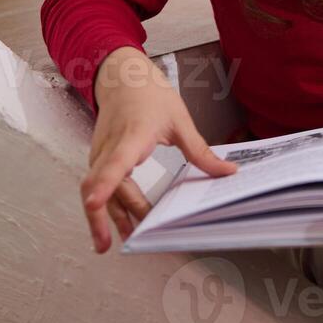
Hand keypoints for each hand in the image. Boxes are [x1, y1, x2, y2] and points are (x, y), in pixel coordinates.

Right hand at [81, 47, 238, 253]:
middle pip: (101, 186)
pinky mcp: (99, 160)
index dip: (104, 185)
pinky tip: (119, 224)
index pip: (114, 163)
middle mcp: (109, 148)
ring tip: (112, 243)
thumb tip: (227, 172)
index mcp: (132, 136)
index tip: (95, 203)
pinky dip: (108, 207)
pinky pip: (101, 187)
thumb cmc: (150, 96)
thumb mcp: (180, 120)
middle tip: (122, 241)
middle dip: (109, 215)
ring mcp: (100, 155)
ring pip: (97, 190)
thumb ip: (200, 151)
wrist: (123, 79)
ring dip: (105, 217)